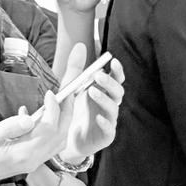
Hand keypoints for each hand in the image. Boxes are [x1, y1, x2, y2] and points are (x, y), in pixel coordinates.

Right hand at [0, 96, 67, 185]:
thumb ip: (9, 127)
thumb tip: (29, 118)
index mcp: (23, 153)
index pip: (49, 129)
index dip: (53, 109)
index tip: (50, 93)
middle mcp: (32, 160)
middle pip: (59, 136)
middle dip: (65, 115)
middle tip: (66, 96)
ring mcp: (31, 162)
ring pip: (56, 142)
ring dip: (60, 123)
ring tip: (56, 104)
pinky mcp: (27, 161)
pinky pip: (45, 145)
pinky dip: (47, 130)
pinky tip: (33, 117)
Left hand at [54, 42, 124, 164]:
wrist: (68, 140)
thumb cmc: (74, 112)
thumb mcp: (72, 89)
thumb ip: (76, 68)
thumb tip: (80, 45)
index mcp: (104, 93)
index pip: (116, 80)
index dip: (117, 71)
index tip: (112, 61)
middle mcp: (109, 105)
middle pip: (117, 92)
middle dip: (109, 83)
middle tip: (98, 76)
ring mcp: (109, 121)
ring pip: (113, 109)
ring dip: (104, 99)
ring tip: (91, 92)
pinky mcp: (106, 136)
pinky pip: (109, 129)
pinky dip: (105, 123)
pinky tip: (98, 118)